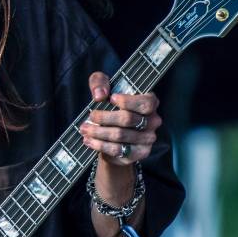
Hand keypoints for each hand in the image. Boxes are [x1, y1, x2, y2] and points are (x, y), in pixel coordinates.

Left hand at [80, 72, 160, 202]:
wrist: (112, 136)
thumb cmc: (110, 106)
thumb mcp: (103, 88)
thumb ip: (100, 83)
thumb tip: (100, 95)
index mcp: (150, 103)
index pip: (146, 103)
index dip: (128, 101)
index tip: (111, 99)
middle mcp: (153, 121)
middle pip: (128, 119)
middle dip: (105, 117)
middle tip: (90, 116)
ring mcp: (148, 139)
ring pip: (120, 135)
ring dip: (98, 132)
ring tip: (84, 129)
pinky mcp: (139, 153)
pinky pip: (117, 150)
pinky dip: (100, 145)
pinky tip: (89, 141)